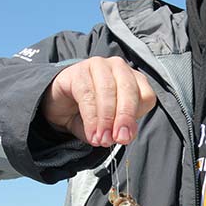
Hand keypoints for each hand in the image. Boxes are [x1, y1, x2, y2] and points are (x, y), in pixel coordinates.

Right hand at [41, 57, 156, 145]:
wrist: (59, 105)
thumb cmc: (90, 113)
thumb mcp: (109, 126)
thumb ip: (119, 130)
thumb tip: (125, 136)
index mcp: (134, 80)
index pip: (146, 96)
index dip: (135, 117)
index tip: (125, 137)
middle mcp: (119, 68)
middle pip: (129, 90)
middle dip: (124, 117)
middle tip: (118, 139)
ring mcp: (98, 65)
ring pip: (108, 91)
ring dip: (106, 119)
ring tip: (102, 140)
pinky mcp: (78, 70)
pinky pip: (87, 94)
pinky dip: (91, 118)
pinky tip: (91, 133)